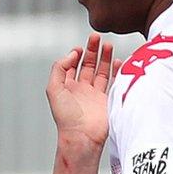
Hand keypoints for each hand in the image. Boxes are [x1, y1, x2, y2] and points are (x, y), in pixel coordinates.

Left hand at [47, 34, 113, 160]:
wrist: (82, 136)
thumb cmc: (66, 116)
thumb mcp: (54, 89)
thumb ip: (59, 68)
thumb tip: (73, 54)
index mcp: (67, 86)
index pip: (72, 65)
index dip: (75, 54)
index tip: (80, 48)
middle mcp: (81, 89)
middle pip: (88, 65)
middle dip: (92, 51)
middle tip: (96, 37)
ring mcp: (95, 94)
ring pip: (101, 71)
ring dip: (105, 57)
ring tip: (108, 44)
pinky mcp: (107, 99)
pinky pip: (113, 81)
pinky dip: (116, 71)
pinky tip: (119, 61)